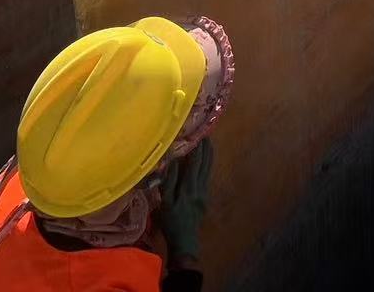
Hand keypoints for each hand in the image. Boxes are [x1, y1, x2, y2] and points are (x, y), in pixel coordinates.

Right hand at [157, 141, 213, 261]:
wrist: (185, 240)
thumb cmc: (171, 222)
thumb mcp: (165, 203)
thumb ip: (169, 182)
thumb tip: (172, 162)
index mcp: (189, 188)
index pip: (194, 163)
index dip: (196, 148)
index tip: (196, 135)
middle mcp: (200, 188)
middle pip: (205, 164)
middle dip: (206, 149)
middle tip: (206, 134)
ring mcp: (204, 193)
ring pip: (208, 170)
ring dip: (209, 156)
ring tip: (209, 143)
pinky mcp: (205, 197)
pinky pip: (207, 177)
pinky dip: (207, 166)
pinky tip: (206, 162)